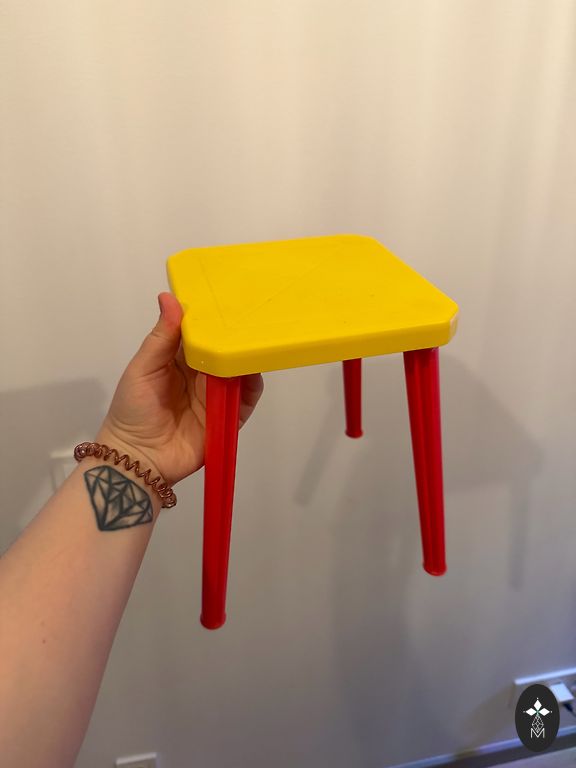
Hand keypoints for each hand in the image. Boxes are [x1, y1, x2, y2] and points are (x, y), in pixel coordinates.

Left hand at [96, 292, 263, 486]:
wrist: (138, 458)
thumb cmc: (133, 410)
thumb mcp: (143, 369)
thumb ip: (160, 337)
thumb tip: (169, 298)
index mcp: (178, 359)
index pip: (201, 333)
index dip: (212, 317)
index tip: (227, 297)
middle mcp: (200, 375)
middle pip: (223, 351)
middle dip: (235, 337)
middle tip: (252, 317)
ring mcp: (215, 396)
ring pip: (238, 373)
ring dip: (245, 360)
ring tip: (255, 345)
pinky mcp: (227, 418)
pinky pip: (245, 401)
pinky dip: (252, 388)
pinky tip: (253, 376)